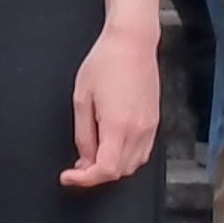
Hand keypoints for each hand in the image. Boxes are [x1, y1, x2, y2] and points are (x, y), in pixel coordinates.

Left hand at [62, 22, 159, 187]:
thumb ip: (83, 134)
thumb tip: (85, 159)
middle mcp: (138, 131)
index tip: (68, 177)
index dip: (85, 180)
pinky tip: (111, 146)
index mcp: (118, 126)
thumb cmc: (105, 62)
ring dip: (113, 168)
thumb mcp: (82, 97)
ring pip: (134, 165)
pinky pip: (143, 152)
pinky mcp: (155, 122)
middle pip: (120, 172)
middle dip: (97, 175)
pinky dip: (126, 158)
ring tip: (92, 156)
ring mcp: (150, 127)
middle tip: (77, 166)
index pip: (106, 170)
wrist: (132, 42)